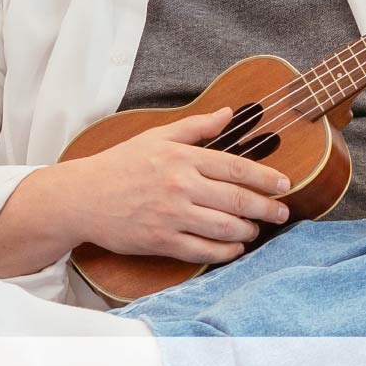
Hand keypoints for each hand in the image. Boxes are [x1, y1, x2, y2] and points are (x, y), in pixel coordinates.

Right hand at [57, 107, 291, 264]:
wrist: (80, 197)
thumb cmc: (121, 165)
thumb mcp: (157, 137)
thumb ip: (196, 126)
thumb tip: (229, 112)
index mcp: (182, 158)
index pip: (236, 168)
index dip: (265, 178)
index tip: (284, 185)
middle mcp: (180, 186)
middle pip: (237, 199)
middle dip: (267, 208)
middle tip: (282, 213)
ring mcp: (170, 215)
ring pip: (224, 227)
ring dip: (248, 231)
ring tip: (255, 230)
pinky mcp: (160, 241)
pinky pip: (203, 250)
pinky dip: (225, 252)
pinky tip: (235, 249)